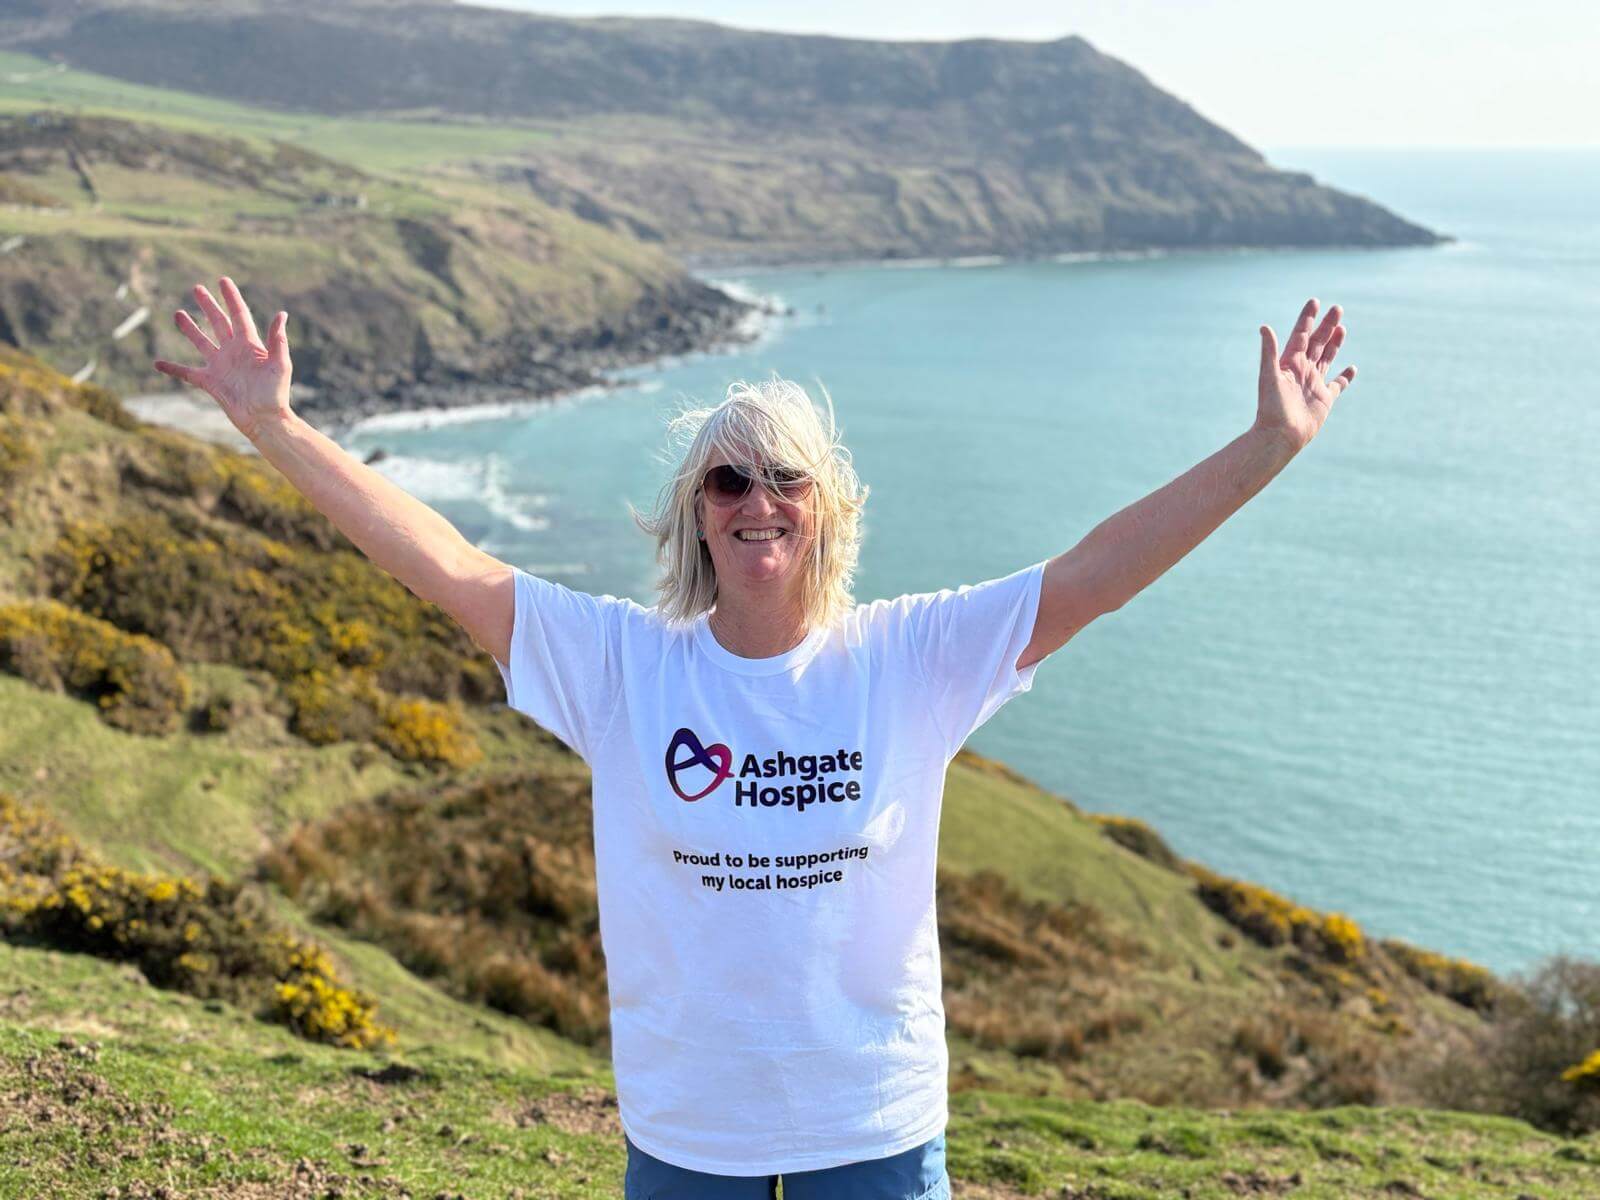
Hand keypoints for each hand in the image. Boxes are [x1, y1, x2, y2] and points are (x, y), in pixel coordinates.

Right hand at [153, 276, 292, 441]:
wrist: (265, 419)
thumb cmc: (276, 393)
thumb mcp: (279, 364)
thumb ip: (277, 340)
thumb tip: (281, 314)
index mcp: (250, 344)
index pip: (239, 314)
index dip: (231, 297)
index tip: (223, 280)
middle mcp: (233, 351)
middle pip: (218, 322)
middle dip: (208, 305)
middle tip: (197, 288)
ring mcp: (220, 366)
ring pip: (201, 342)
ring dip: (190, 328)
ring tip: (178, 313)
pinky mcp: (210, 382)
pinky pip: (186, 373)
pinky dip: (172, 369)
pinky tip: (157, 363)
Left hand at [1255, 297, 1355, 452]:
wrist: (1280, 435)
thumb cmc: (1272, 407)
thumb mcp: (1269, 376)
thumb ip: (1269, 351)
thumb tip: (1264, 327)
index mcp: (1289, 363)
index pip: (1300, 335)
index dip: (1307, 319)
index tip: (1314, 302)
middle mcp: (1302, 371)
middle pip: (1316, 342)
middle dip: (1326, 326)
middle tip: (1337, 309)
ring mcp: (1314, 384)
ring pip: (1327, 358)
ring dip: (1334, 343)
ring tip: (1342, 328)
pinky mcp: (1324, 399)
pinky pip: (1338, 385)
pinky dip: (1345, 377)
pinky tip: (1352, 368)